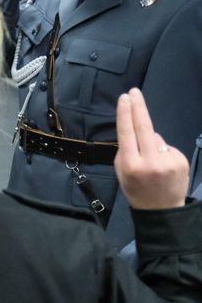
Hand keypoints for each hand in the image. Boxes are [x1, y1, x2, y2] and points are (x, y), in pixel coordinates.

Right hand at [115, 89, 188, 209]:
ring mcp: (168, 161)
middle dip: (138, 107)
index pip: (127, 133)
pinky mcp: (181, 161)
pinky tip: (163, 166)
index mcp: (131, 165)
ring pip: (156, 138)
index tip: (125, 99)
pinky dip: (163, 152)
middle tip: (134, 92)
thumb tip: (137, 132)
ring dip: (151, 143)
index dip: (125, 114)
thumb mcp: (121, 173)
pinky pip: (167, 147)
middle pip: (144, 127)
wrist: (161, 210)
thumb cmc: (136, 189)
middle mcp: (150, 161)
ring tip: (151, 162)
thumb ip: (126, 152)